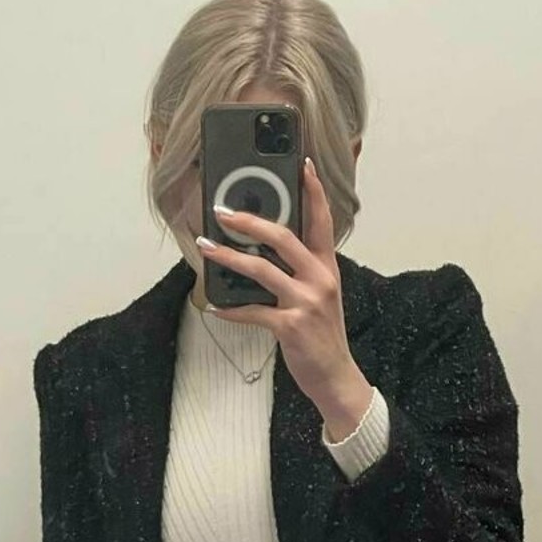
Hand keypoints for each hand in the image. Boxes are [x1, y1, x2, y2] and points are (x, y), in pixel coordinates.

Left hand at [196, 156, 373, 438]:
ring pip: (261, 269)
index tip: (302, 164)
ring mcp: (306, 302)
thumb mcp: (319, 297)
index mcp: (327, 268)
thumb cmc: (322, 335)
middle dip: (250, 221)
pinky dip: (230, 309)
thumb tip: (260, 251)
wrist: (335, 377)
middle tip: (223, 212)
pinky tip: (215, 307)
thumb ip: (300, 272)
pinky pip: (252, 311)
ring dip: (228, 257)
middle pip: (284, 237)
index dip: (313, 190)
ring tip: (206, 247)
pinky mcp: (291, 326)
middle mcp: (320, 279)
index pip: (322, 221)